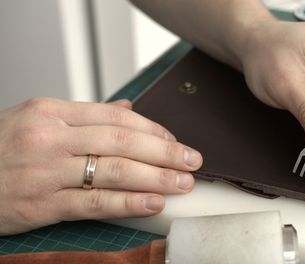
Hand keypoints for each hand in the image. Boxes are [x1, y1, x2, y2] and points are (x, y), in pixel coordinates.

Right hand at [0, 98, 202, 234]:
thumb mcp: (37, 121)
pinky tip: (153, 202)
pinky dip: (128, 202)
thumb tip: (128, 109)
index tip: (175, 140)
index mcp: (51, 112)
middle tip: (192, 160)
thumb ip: (86, 117)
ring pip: (113, 170)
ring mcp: (46, 171)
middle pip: (122, 141)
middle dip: (164, 151)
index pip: (116, 117)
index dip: (153, 129)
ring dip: (155, 177)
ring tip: (183, 182)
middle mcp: (50, 137)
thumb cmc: (0, 149)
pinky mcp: (42, 204)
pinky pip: (94, 202)